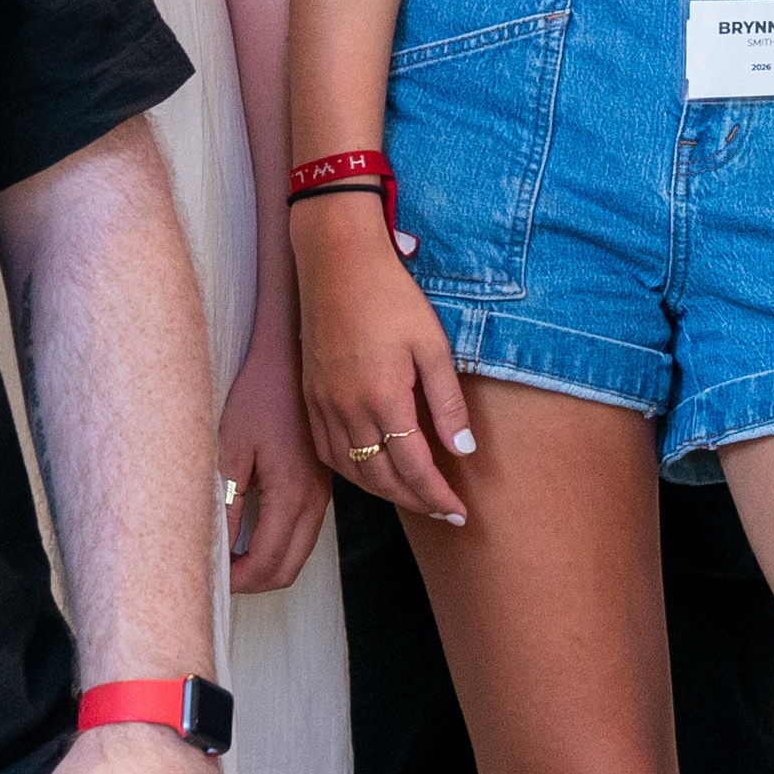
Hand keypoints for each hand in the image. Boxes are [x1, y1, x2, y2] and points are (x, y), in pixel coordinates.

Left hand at [220, 329, 333, 593]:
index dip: (235, 581)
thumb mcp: (230, 449)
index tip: (205, 578)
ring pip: (298, 553)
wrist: (292, 356)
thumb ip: (225, 506)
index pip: (267, 564)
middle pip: (287, 570)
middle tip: (215, 573)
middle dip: (252, 581)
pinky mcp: (320, 484)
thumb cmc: (259, 394)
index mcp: (292, 494)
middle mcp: (315, 501)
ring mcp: (323, 494)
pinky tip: (247, 529)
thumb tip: (214, 551)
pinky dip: (277, 544)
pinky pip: (303, 531)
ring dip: (265, 564)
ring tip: (226, 553)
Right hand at [295, 207, 477, 527]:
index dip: (437, 496)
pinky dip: (352, 472)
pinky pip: (328, 451)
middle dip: (415, 501)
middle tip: (443, 511)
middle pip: (381, 479)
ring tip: (414, 496)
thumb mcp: (431, 345)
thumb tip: (463, 451)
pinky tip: (370, 470)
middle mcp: (347, 409)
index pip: (414, 468)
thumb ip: (447, 402)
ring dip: (385, 492)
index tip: (460, 513)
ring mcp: (323, 404)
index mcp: (383, 398)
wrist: (336, 261)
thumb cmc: (390, 296)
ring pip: (352, 471)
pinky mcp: (310, 396)